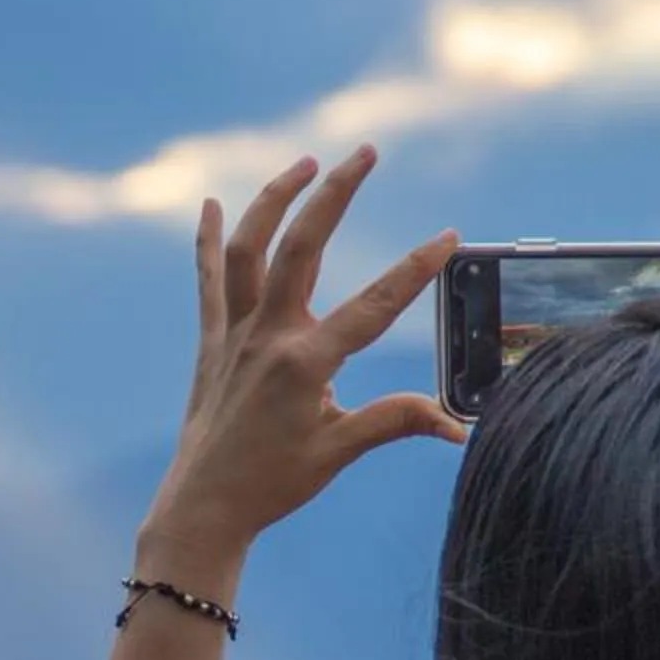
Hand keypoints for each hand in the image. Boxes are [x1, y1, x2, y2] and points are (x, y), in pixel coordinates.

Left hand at [147, 145, 464, 555]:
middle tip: (365, 152)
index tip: (448, 238)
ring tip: (305, 163)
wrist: (203, 507)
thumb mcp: (338, 452)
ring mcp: (234, 334)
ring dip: (274, 199)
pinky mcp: (212, 341)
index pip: (372, 305)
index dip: (415, 270)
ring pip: (249, 248)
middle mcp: (266, 337)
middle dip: (336, 193)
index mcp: (304, 364)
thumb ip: (394, 423)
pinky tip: (209, 203)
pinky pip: (209, 279)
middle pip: (302, 247)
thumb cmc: (271, 485)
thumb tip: (456, 425)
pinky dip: (207, 239)